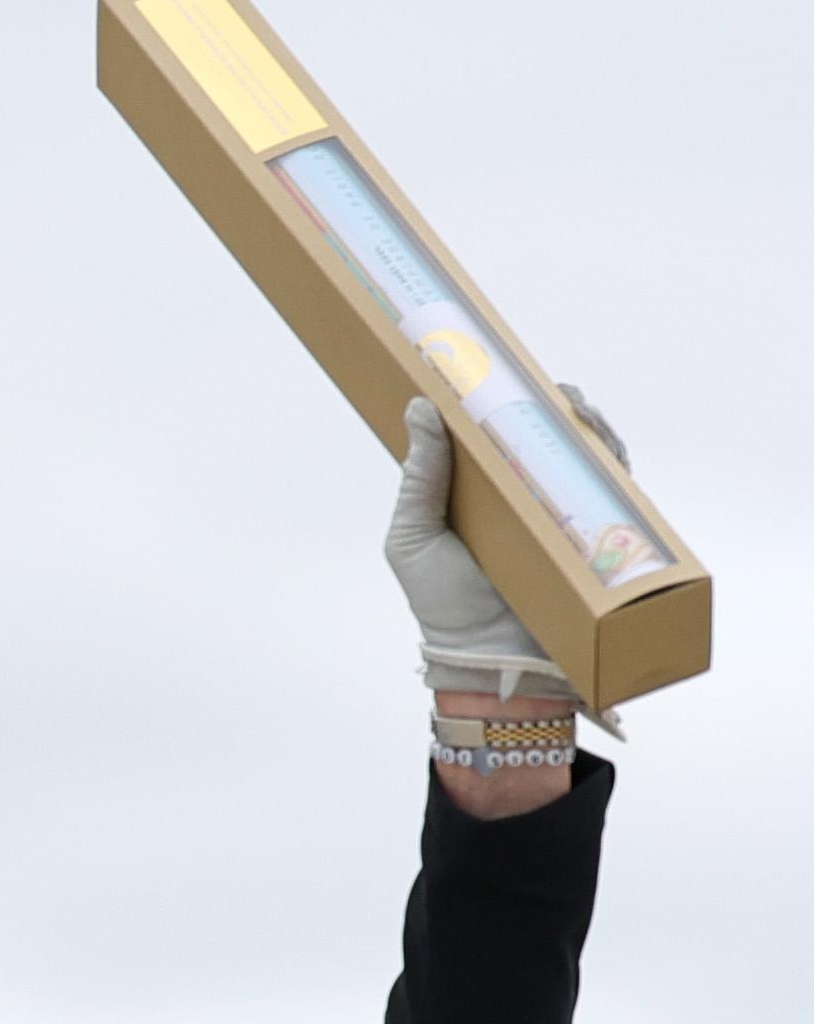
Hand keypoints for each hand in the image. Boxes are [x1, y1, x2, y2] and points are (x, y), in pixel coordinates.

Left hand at [383, 396, 581, 710]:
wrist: (488, 659)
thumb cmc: (442, 602)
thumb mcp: (413, 537)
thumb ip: (419, 479)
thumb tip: (419, 408)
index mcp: (472, 490)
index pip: (487, 435)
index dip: (493, 398)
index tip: (489, 364)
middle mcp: (518, 494)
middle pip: (540, 433)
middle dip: (545, 400)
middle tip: (536, 381)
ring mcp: (557, 510)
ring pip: (580, 452)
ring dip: (581, 420)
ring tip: (568, 403)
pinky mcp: (592, 532)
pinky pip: (611, 486)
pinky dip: (609, 457)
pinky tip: (595, 437)